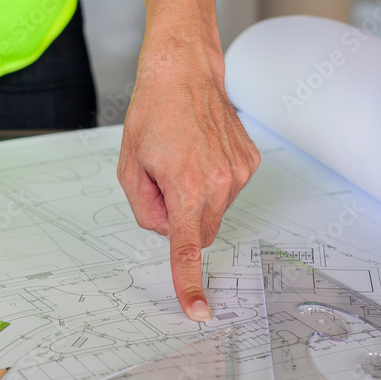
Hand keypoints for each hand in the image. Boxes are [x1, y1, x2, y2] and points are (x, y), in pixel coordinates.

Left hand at [119, 0, 260, 320]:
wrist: (186, 69)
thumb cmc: (153, 112)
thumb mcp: (129, 166)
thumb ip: (144, 209)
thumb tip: (165, 229)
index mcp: (186, 187)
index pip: (186, 248)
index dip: (188, 282)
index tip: (197, 310)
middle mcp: (220, 184)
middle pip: (198, 233)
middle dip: (179, 221)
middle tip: (162, 182)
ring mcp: (240, 173)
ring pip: (213, 213)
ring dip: (195, 199)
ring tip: (182, 158)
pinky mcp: (251, 163)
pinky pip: (227, 192)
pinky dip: (211, 182)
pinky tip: (200, 151)